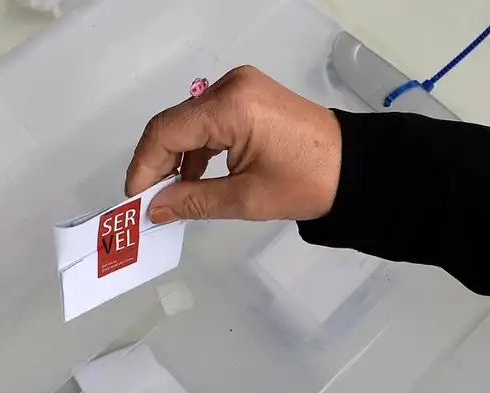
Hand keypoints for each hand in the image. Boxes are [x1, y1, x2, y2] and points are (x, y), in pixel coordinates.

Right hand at [126, 65, 342, 223]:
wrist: (354, 167)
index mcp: (230, 106)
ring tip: (171, 195)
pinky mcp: (248, 95)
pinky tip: (194, 177)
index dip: (144, 166)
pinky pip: (208, 119)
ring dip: (176, 158)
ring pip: (188, 122)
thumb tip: (154, 209)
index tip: (135, 199)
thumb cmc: (305, 183)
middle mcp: (230, 87)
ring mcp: (240, 87)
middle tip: (149, 201)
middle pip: (174, 124)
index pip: (166, 132)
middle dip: (157, 164)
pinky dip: (197, 148)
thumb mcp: (245, 199)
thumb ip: (192, 200)